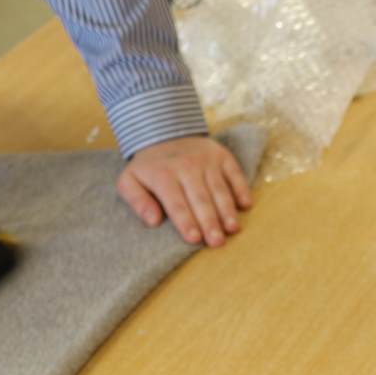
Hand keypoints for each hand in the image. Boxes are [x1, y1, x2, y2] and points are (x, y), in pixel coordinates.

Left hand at [117, 136, 252, 246]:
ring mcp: (207, 160)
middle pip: (200, 198)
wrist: (164, 133)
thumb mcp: (129, 180)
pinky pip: (235, 173)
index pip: (176, 202)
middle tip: (217, 242)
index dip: (185, 221)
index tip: (194, 238)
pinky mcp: (222, 156)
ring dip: (227, 210)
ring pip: (219, 189)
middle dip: (209, 221)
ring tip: (232, 229)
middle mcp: (187, 166)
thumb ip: (137, 200)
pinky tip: (245, 205)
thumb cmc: (149, 167)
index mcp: (163, 174)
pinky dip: (241, 188)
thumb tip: (153, 221)